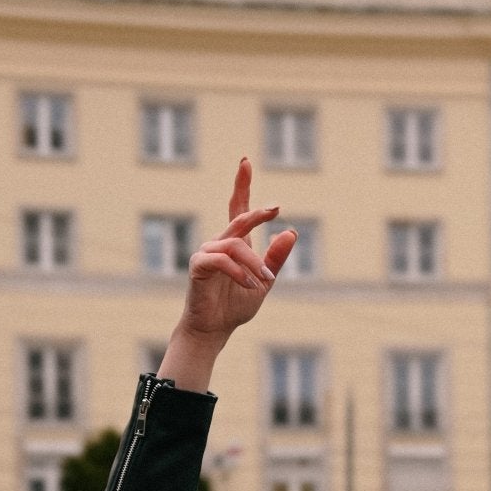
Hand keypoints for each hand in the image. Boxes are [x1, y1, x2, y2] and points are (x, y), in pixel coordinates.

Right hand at [159, 160, 296, 387]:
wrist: (215, 328)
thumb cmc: (236, 305)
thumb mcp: (265, 281)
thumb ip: (276, 258)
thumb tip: (292, 232)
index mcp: (236, 244)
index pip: (238, 209)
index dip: (242, 186)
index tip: (246, 162)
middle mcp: (220, 243)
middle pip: (239, 218)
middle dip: (256, 212)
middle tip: (275, 209)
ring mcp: (207, 252)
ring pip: (236, 244)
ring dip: (254, 263)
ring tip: (264, 281)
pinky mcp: (198, 265)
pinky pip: (222, 260)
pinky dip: (239, 272)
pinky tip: (250, 285)